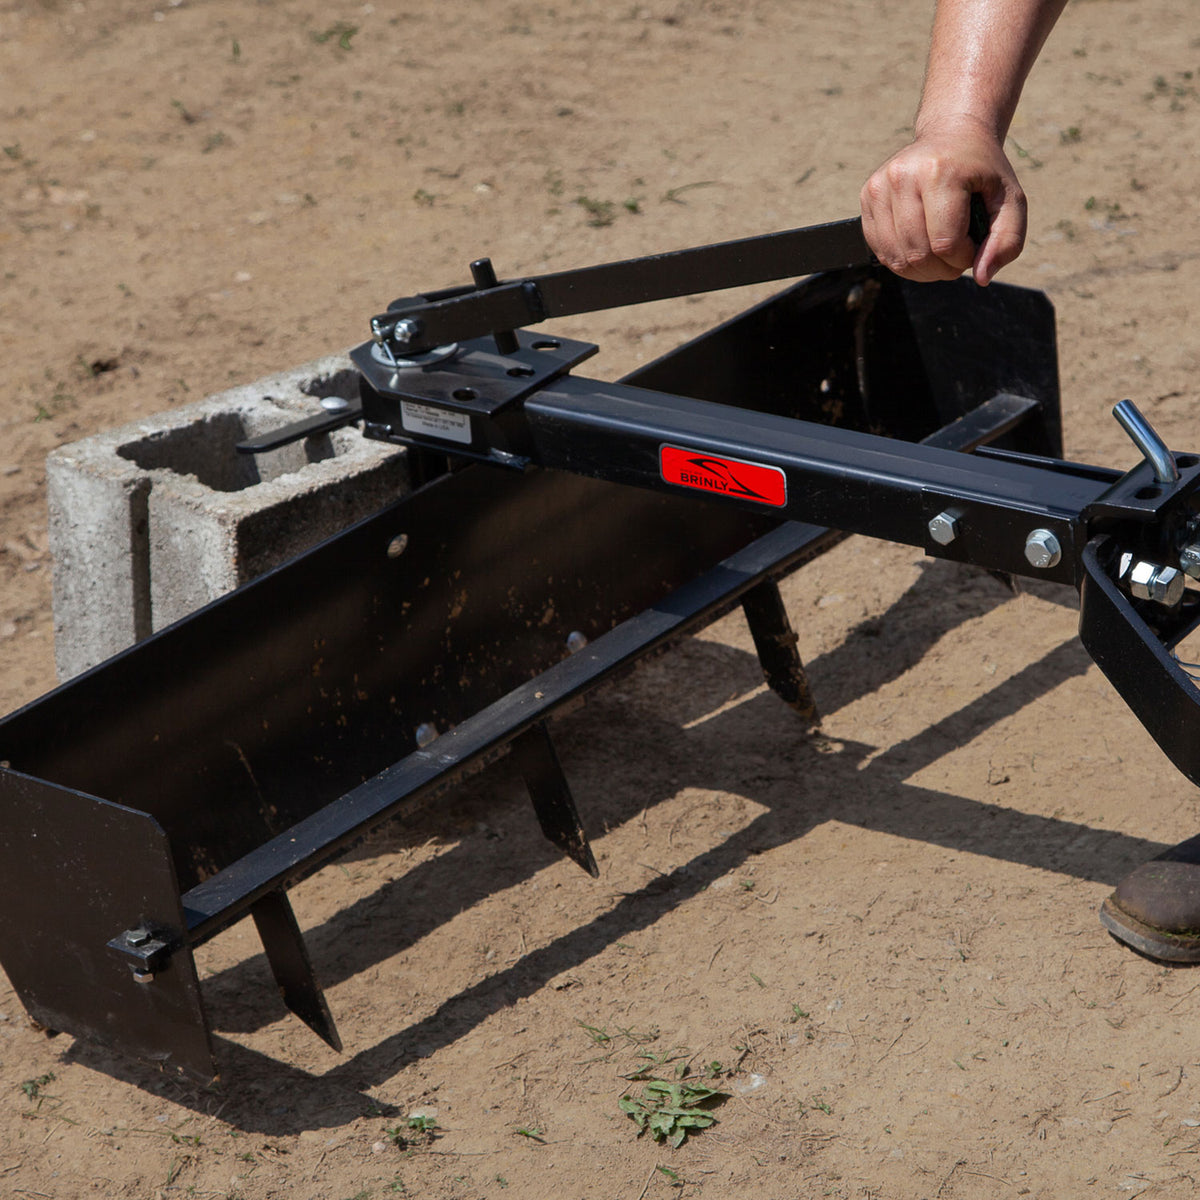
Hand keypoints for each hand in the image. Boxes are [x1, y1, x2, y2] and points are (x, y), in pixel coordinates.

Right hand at [860, 116, 1026, 285]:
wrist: (951, 135)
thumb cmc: (982, 171)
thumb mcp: (1011, 199)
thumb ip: (1007, 241)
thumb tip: (982, 277)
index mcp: (940, 172)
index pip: (946, 244)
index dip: (963, 258)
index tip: (975, 246)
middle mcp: (903, 176)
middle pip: (918, 254)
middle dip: (943, 268)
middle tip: (957, 255)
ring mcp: (879, 186)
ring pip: (897, 259)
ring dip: (922, 270)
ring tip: (940, 253)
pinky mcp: (867, 196)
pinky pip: (881, 251)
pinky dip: (903, 260)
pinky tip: (920, 246)